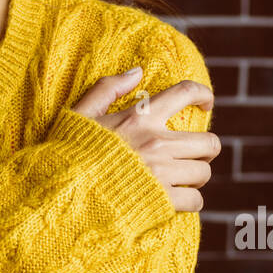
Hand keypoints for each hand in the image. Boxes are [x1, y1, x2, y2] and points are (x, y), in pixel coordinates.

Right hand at [70, 67, 218, 211]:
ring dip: (196, 176)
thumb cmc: (70, 151)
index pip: (185, 93)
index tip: (206, 102)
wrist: (63, 191)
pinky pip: (195, 200)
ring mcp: (162, 172)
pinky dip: (190, 201)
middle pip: (209, 142)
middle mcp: (157, 142)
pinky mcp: (163, 200)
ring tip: (182, 179)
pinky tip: (177, 200)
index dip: (203, 94)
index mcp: (140, 117)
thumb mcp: (82, 112)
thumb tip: (137, 72)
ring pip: (204, 172)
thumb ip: (108, 88)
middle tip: (195, 154)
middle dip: (206, 148)